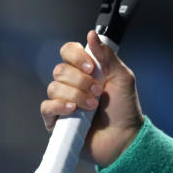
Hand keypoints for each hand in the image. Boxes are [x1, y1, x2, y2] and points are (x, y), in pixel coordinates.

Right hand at [40, 30, 144, 166]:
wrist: (124, 137)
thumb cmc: (125, 108)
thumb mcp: (122, 77)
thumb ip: (107, 56)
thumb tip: (92, 34)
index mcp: (86, 70)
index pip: (68, 51)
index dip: (75, 55)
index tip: (90, 66)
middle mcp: (72, 84)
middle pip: (60, 69)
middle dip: (81, 80)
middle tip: (98, 91)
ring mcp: (63, 102)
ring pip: (54, 87)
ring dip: (76, 95)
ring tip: (93, 106)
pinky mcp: (56, 120)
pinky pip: (47, 107)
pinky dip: (60, 106)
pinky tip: (74, 111)